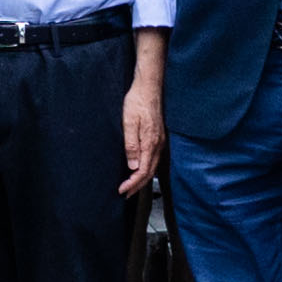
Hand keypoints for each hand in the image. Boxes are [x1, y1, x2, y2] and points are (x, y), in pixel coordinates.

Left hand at [117, 70, 165, 199]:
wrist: (149, 87)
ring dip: (142, 178)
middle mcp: (158, 145)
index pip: (143, 171)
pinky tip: (139, 169)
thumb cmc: (137, 102)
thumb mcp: (129, 122)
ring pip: (152, 166)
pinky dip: (146, 169)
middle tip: (125, 194)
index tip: (122, 191)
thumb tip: (134, 167)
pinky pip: (153, 158)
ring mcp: (160, 141)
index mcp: (151, 143)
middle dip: (137, 185)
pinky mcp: (158, 137)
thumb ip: (131, 145)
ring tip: (131, 186)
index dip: (133, 183)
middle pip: (149, 172)